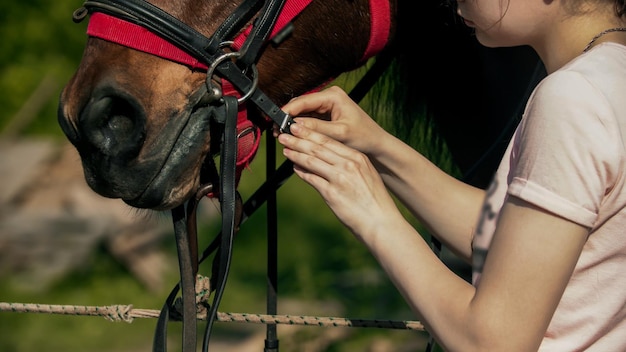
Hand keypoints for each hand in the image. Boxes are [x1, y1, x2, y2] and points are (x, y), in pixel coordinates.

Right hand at [275, 86, 389, 155]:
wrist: (375, 144)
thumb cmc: (364, 136)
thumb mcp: (339, 134)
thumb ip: (316, 128)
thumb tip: (295, 126)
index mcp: (333, 96)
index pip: (304, 100)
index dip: (288, 111)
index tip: (276, 121)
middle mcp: (328, 97)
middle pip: (300, 105)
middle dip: (288, 119)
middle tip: (277, 132)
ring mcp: (326, 106)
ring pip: (302, 113)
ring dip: (293, 124)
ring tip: (282, 136)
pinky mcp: (325, 115)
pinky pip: (308, 120)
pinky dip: (300, 128)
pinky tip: (294, 136)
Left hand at [277, 121, 402, 240]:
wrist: (381, 222)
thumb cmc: (375, 201)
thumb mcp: (367, 175)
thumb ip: (350, 165)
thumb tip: (330, 158)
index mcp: (358, 158)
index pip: (330, 141)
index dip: (311, 133)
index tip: (300, 128)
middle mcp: (348, 165)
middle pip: (318, 148)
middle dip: (299, 140)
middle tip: (285, 135)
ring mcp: (339, 178)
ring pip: (312, 161)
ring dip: (296, 154)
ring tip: (286, 149)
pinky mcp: (332, 194)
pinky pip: (312, 179)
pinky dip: (301, 172)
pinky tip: (295, 168)